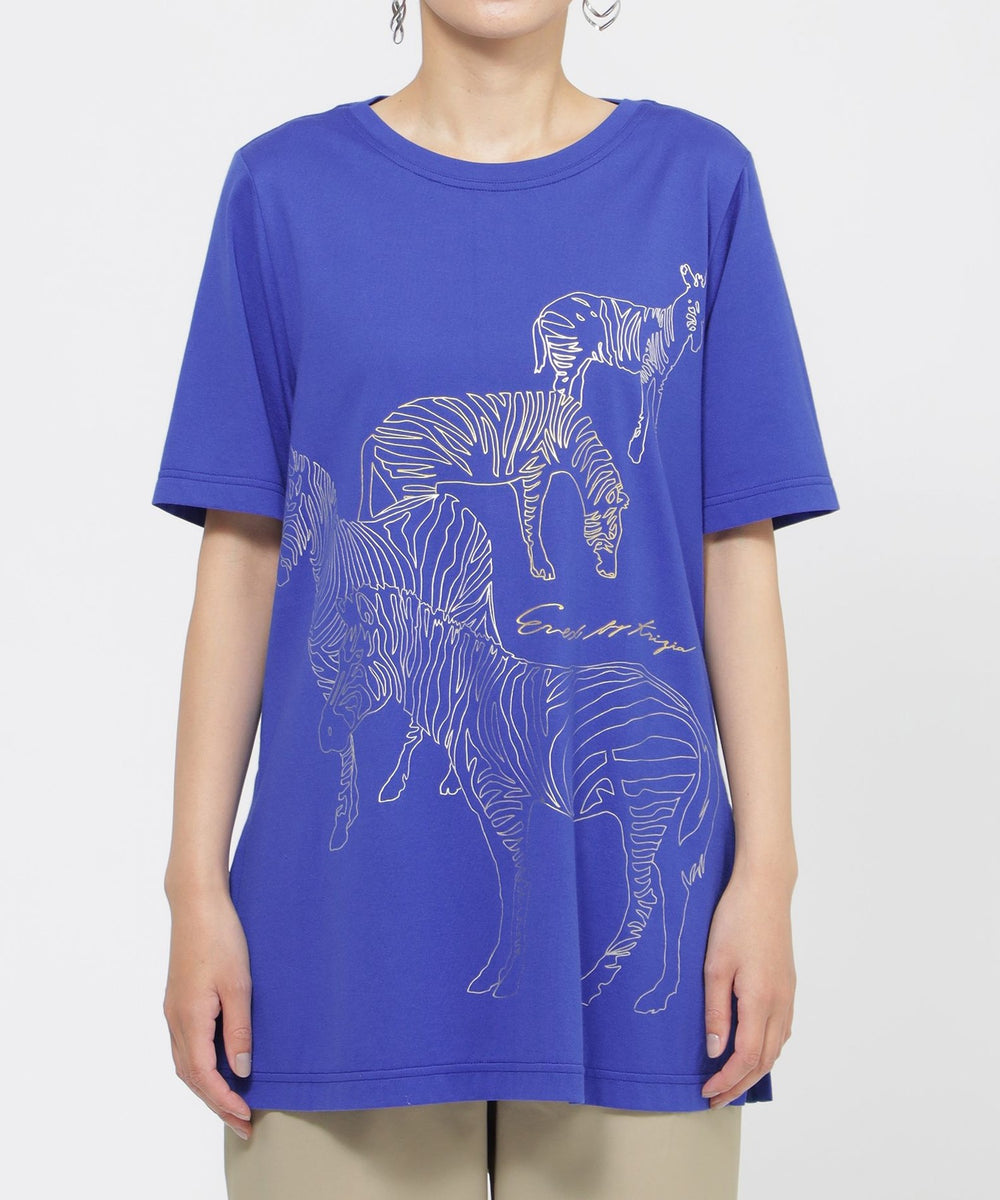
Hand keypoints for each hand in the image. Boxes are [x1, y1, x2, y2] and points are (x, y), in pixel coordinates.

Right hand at [163, 889, 253, 1138]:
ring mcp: (174, 1009)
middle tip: (241, 1124)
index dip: (224, 1100)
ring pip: (186, 1062)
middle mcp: (176, 1019)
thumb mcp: (238, 985)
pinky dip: (200, 1066)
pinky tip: (217, 1066)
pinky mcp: (178, 1000)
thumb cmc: (220, 937)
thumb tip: (241, 1070)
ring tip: (231, 1102)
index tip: (245, 1117)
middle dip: (215, 1102)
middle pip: (191, 1076)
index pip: (204, 1076)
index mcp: (190, 1018)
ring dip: (207, 1086)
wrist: (196, 904)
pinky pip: (186, 1045)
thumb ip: (239, 1030)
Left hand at [700, 867, 795, 1106]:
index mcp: (760, 1001)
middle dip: (740, 1084)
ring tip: (732, 1081)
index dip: (726, 1080)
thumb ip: (716, 1011)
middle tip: (716, 1099)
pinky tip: (754, 1049)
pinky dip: (768, 1049)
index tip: (706, 1091)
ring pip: (777, 1047)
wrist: (765, 890)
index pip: (746, 1057)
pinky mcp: (788, 984)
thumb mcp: (715, 965)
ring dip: (755, 1070)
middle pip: (765, 1060)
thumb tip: (716, 1051)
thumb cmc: (735, 921)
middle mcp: (780, 1003)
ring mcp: (788, 994)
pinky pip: (782, 1030)